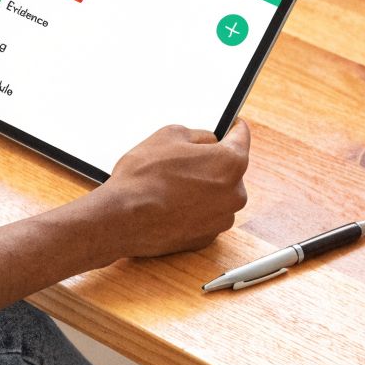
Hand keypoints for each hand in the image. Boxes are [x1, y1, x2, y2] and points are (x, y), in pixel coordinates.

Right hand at [85, 120, 250, 262]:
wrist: (122, 218)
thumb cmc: (143, 177)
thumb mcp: (169, 135)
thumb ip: (199, 135)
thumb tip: (209, 141)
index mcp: (230, 163)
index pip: (242, 138)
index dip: (234, 128)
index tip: (232, 126)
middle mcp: (234, 194)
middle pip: (230, 170)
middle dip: (212, 163)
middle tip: (184, 160)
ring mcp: (221, 219)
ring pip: (218, 195)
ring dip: (203, 188)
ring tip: (173, 184)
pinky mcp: (206, 237)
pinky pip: (206, 215)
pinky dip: (194, 208)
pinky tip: (171, 203)